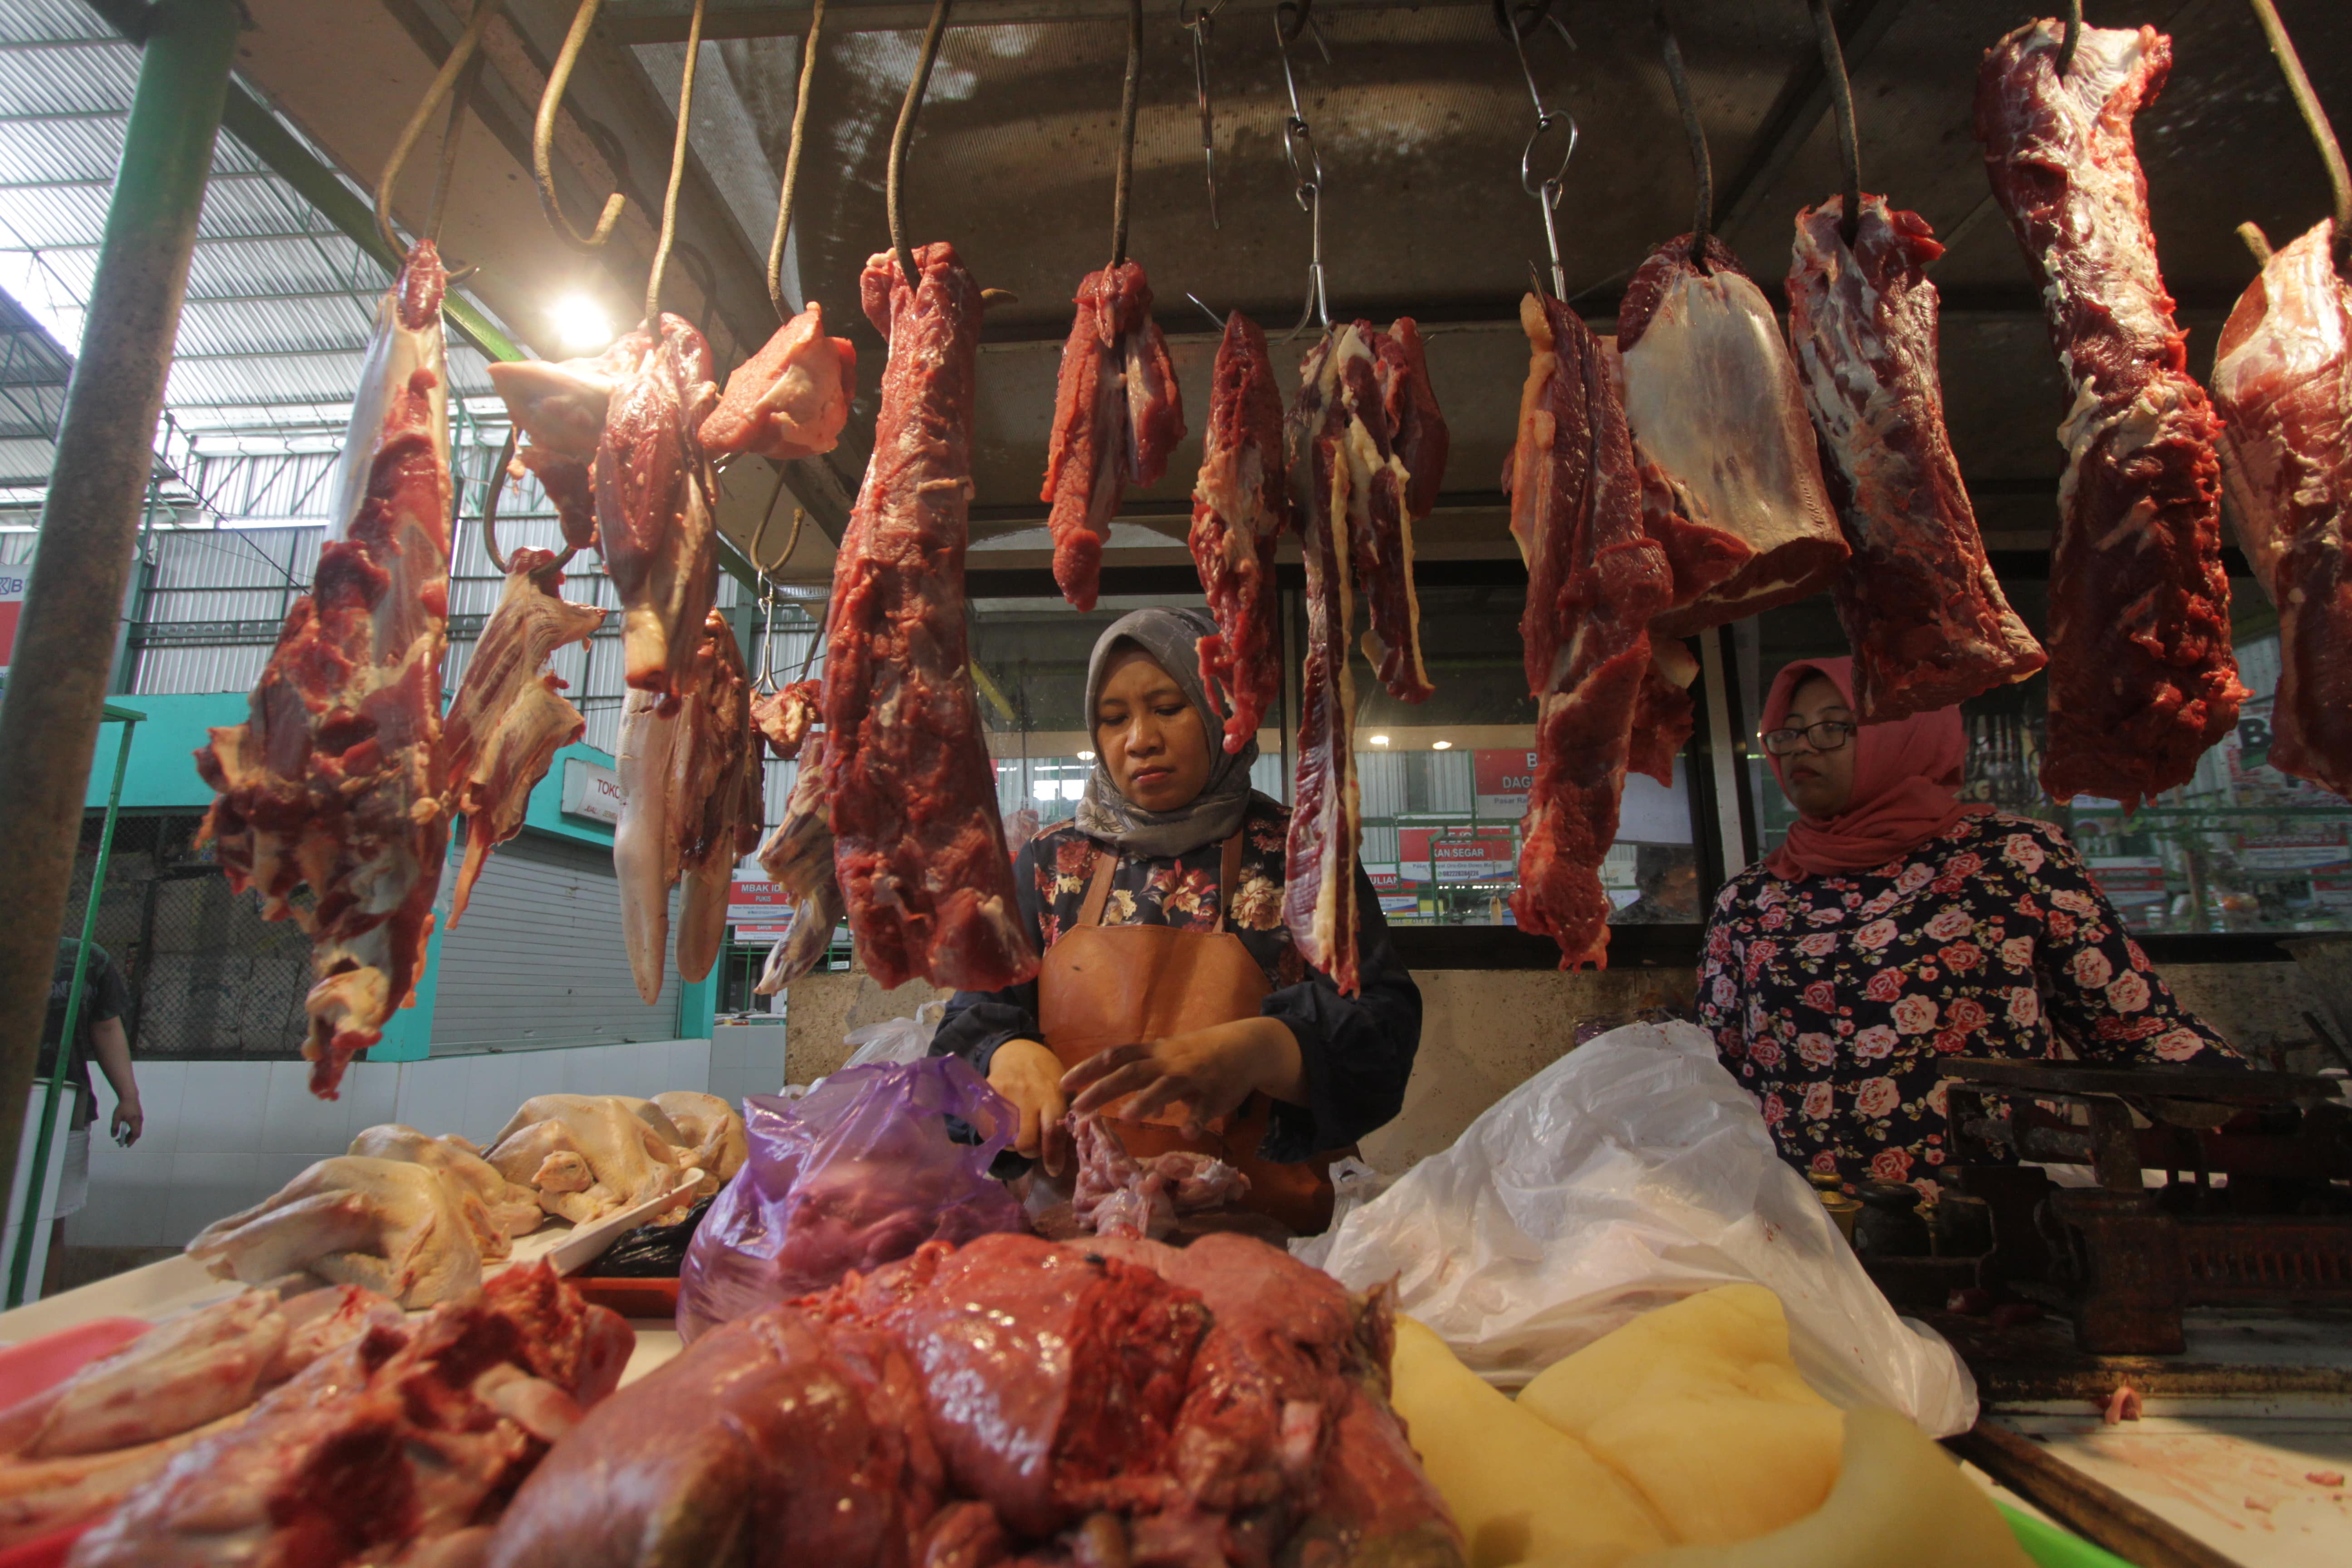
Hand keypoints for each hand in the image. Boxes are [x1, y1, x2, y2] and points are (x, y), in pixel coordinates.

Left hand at [110, 1098, 142, 1146]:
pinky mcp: (139, 1115)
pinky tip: (126, 1128)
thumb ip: (114, 1127)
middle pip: (136, 1133)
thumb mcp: (116, 1117)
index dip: (131, 1141)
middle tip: (122, 1141)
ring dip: (130, 1134)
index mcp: (134, 1122)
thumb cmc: (122, 1107)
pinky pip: (137, 1125)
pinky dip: (132, 1129)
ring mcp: (140, 1118)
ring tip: (122, 1135)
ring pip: (137, 1129)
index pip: (135, 1135)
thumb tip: (114, 1136)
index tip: (126, 1145)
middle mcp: (139, 1121)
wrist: (130, 1096)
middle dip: (130, 1138)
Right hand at [987, 1039, 1070, 1175]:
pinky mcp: (987, 1093)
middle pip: (1025, 1140)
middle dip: (1029, 1150)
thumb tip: (1065, 1153)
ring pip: (1004, 1138)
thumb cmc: (1048, 1076)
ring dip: (1011, 1144)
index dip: (1052, 1155)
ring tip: (1016, 1134)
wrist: (1020, 1051)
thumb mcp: (1064, 1092)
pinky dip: (994, 1135)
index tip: (1053, 1170)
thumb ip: (1065, 1118)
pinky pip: (987, 1128)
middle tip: (1031, 1144)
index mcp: (1053, 1095)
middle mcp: (1029, 1095)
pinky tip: (1002, 1128)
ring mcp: (1005, 1093)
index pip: (1052, 1131)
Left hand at [1063, 1017, 1303, 1139]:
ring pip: (1167, 1087)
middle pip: (1132, 1072)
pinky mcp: (1216, 1092)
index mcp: (1155, 1052)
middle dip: (1104, 1089)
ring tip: (1126, 1117)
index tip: (1065, 1083)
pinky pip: (1205, 1107)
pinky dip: (1196, 1119)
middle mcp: (1169, 1062)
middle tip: (1078, 1108)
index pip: (1116, 1056)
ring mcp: (1193, 1076)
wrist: (1246, 1047)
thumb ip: (1144, 1079)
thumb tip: (1123, 1103)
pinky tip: (1186, 1133)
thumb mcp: (1169, 1059)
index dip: (1089, 1067)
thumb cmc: (1200, 1055)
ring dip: (1148, 1101)